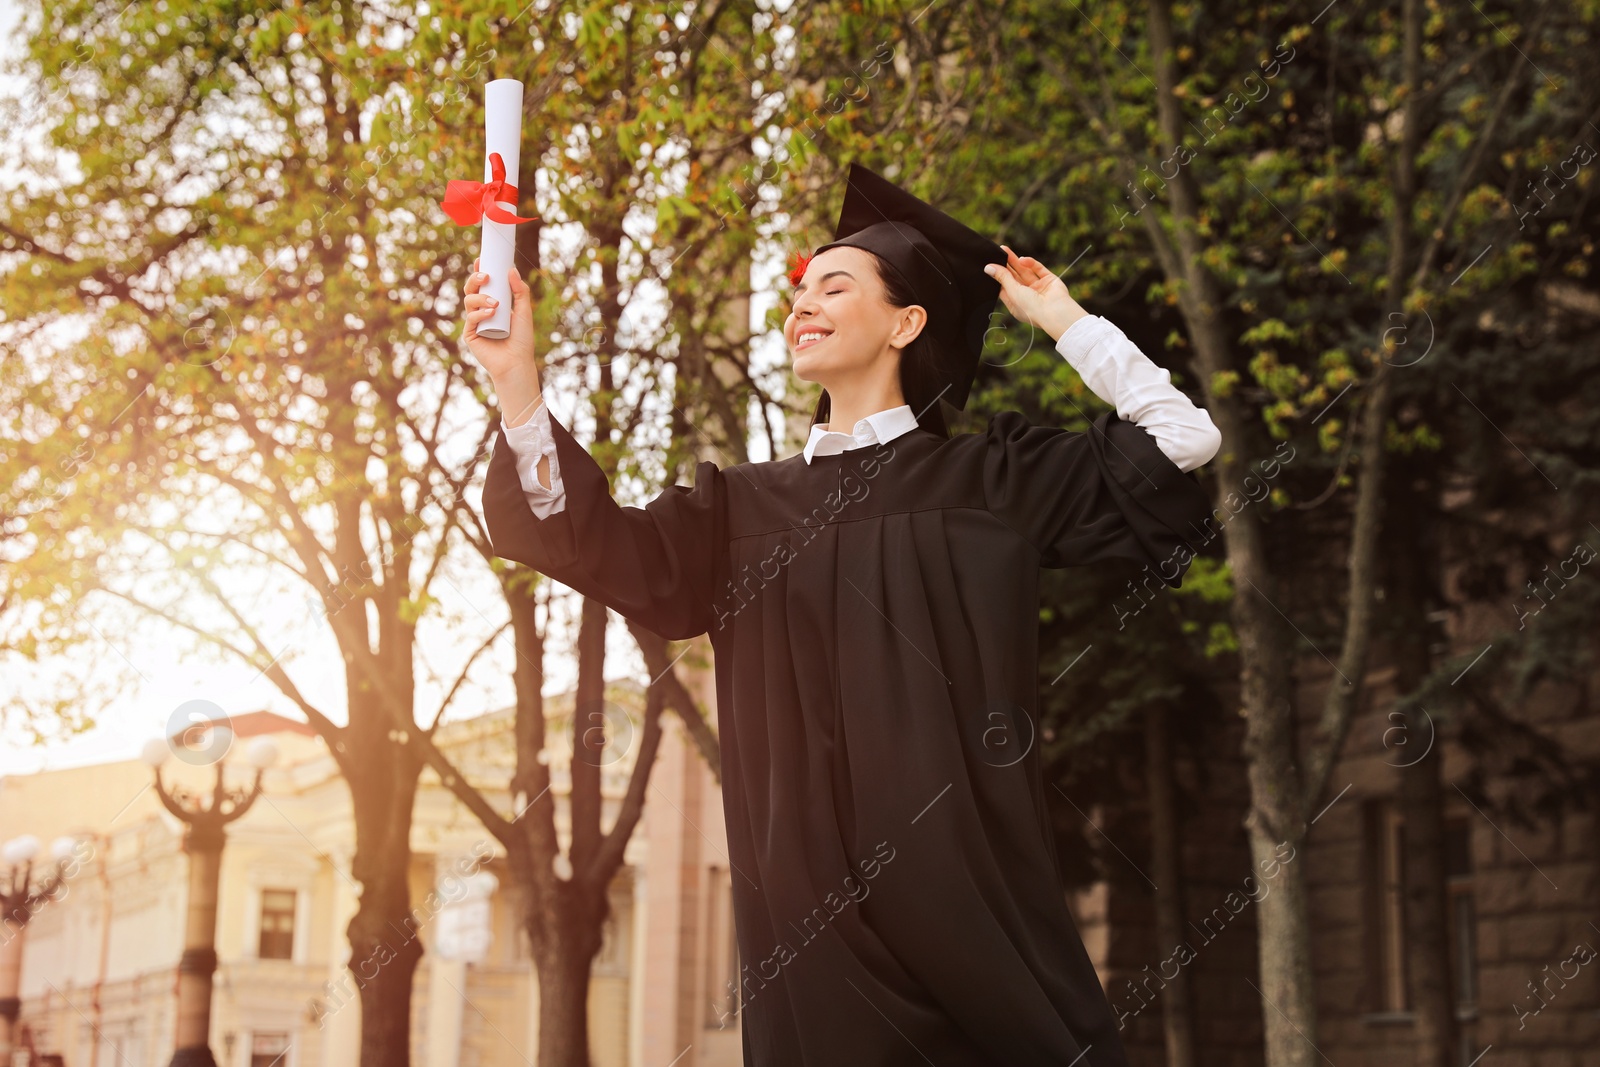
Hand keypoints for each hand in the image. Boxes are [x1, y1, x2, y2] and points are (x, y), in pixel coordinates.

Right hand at [463, 256, 537, 385]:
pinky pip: (471, 318)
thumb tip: (512, 270)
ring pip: (469, 301)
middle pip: (471, 289)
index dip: (480, 271)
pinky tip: (491, 313)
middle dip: (475, 279)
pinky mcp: (470, 334)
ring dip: (481, 298)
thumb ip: (520, 291)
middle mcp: (482, 311)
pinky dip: (480, 314)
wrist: (517, 363)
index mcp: (493, 303)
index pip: (483, 284)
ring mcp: (475, 322)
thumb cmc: (522, 340)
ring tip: (496, 304)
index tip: (481, 260)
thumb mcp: (524, 312)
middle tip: (486, 276)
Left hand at [983, 244, 1086, 340]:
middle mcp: (1027, 296)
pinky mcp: (1049, 280)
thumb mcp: (1012, 292)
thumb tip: (988, 268)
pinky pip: (1038, 269)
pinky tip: (1022, 259)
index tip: (990, 265)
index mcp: (1017, 304)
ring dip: (1016, 261)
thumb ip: (1002, 278)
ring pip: (1025, 271)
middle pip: (1014, 277)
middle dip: (1006, 265)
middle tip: (999, 252)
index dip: (998, 276)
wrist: (1055, 312)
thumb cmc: (1031, 308)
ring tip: (1005, 250)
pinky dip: (1030, 263)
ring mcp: (1039, 288)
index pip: (1004, 288)